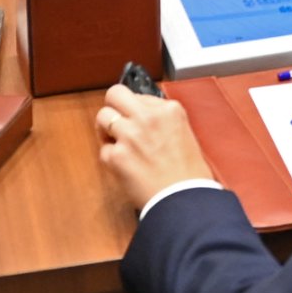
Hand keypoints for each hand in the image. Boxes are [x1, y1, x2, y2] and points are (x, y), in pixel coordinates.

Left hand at [96, 83, 213, 210]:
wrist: (184, 198)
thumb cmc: (189, 173)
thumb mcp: (183, 132)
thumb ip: (162, 120)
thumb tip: (142, 117)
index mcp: (169, 109)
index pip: (139, 96)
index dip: (135, 110)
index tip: (136, 120)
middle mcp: (148, 117)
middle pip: (115, 94)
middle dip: (113, 106)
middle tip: (116, 121)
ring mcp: (131, 135)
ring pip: (102, 116)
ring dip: (106, 130)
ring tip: (116, 143)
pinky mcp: (117, 156)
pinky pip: (104, 150)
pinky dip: (111, 158)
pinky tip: (124, 166)